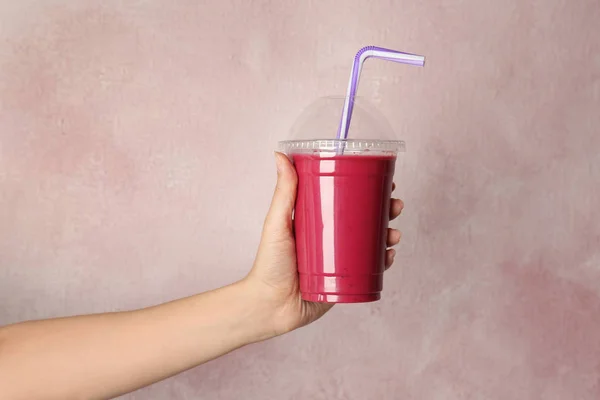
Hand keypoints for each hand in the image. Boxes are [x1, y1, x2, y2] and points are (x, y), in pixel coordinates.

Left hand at [244, 152, 403, 336]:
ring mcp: (341, 260)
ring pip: (372, 243)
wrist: (270, 306)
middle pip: (366, 220)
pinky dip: (384, 261)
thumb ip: (283, 192)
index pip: (348, 200)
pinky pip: (371, 270)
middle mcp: (333, 239)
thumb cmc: (269, 264)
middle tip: (395, 204)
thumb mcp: (277, 223)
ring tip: (394, 232)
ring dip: (389, 234)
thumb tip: (281, 155)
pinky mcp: (347, 282)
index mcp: (319, 221)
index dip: (369, 190)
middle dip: (386, 210)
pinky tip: (389, 255)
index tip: (384, 179)